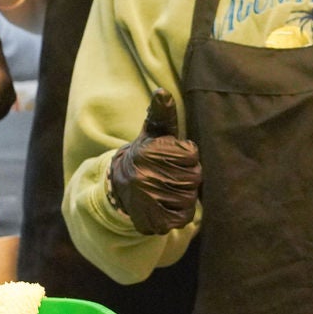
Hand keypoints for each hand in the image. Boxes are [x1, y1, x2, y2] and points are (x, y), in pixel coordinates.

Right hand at [107, 89, 200, 234]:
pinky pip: (183, 218)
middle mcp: (143, 175)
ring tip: (164, 190)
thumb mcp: (152, 134)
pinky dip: (178, 214)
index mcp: (147, 151)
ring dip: (183, 196)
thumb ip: (161, 114)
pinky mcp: (152, 221)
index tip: (168, 157)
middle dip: (186, 177)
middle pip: (193, 177)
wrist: (119, 187)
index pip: (191, 153)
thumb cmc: (146, 155)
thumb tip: (163, 92)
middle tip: (167, 176)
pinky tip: (163, 205)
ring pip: (189, 198)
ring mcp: (146, 199)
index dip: (185, 156)